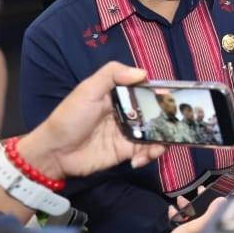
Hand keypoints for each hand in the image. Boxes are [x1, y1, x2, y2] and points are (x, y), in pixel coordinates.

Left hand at [15, 61, 165, 179]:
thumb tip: (143, 73)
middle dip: (170, 119)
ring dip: (163, 140)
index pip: (146, 90)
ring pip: (156, 133)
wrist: (54, 152)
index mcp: (119, 94)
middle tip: (179, 125)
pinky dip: (150, 155)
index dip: (162, 93)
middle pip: (156, 113)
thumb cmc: (69, 117)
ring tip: (159, 148)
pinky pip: (147, 151)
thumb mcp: (87, 90)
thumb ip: (112, 75)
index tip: (177, 97)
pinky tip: (141, 159)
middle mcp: (128, 112)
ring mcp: (129, 132)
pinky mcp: (127, 151)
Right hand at [157, 195, 224, 232]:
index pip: (219, 211)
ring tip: (180, 199)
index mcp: (210, 228)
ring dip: (187, 205)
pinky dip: (178, 214)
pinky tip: (172, 210)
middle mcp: (204, 231)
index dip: (220, 199)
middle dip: (200, 200)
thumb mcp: (195, 227)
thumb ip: (210, 214)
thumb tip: (222, 201)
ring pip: (194, 215)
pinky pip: (183, 222)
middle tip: (199, 189)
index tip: (219, 189)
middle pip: (206, 211)